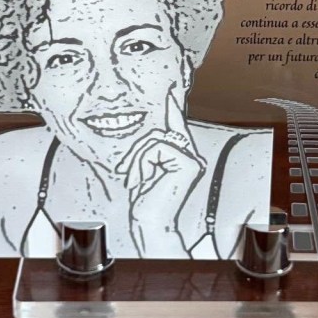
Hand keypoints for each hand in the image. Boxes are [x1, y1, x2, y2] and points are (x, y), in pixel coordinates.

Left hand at [115, 89, 205, 256]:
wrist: (150, 223)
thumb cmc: (145, 202)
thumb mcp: (144, 170)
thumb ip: (150, 152)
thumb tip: (149, 136)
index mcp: (182, 159)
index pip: (176, 129)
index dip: (174, 111)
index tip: (171, 94)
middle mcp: (191, 157)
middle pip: (157, 135)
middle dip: (137, 152)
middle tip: (126, 174)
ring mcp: (192, 159)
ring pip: (154, 140)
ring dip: (137, 160)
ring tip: (135, 181)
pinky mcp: (188, 163)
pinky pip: (156, 148)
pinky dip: (142, 163)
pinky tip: (143, 180)